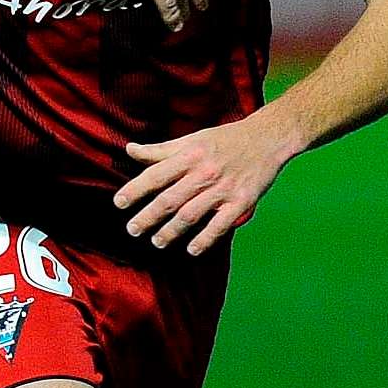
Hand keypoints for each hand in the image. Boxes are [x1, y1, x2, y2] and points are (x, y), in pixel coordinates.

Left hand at [115, 113, 300, 254]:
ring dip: (171, 231)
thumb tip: (129, 150)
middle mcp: (204, 173)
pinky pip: (221, 224)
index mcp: (189, 156)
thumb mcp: (191, 139)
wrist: (268, 138)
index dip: (135, 189)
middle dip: (148, 216)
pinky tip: (192, 250)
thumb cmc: (224, 139)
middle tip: (132, 230)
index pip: (155, 175)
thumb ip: (160, 150)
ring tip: (156, 242)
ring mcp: (223, 189)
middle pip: (170, 199)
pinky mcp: (242, 201)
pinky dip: (206, 238)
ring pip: (191, 214)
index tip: (119, 203)